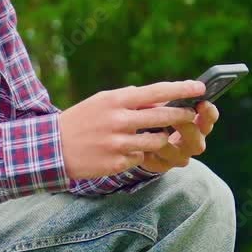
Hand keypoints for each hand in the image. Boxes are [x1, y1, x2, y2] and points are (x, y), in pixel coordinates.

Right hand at [58, 80, 206, 180]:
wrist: (52, 148)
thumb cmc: (80, 121)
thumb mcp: (101, 102)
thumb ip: (129, 99)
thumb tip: (158, 97)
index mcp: (115, 101)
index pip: (156, 92)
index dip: (181, 90)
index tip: (199, 88)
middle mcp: (119, 121)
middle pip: (163, 117)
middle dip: (182, 116)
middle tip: (191, 116)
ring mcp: (118, 144)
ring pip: (156, 142)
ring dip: (160, 140)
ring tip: (155, 138)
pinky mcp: (116, 163)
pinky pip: (140, 158)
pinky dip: (138, 155)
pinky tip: (126, 152)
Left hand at [139, 100, 218, 173]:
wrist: (145, 142)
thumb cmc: (159, 118)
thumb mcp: (166, 106)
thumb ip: (173, 98)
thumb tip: (177, 86)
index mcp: (198, 126)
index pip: (209, 119)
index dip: (208, 112)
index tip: (202, 103)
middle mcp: (192, 144)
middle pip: (196, 138)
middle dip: (185, 126)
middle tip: (175, 116)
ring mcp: (178, 157)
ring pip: (175, 151)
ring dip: (162, 139)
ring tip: (150, 129)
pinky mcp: (161, 166)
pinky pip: (155, 160)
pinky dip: (147, 150)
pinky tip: (138, 141)